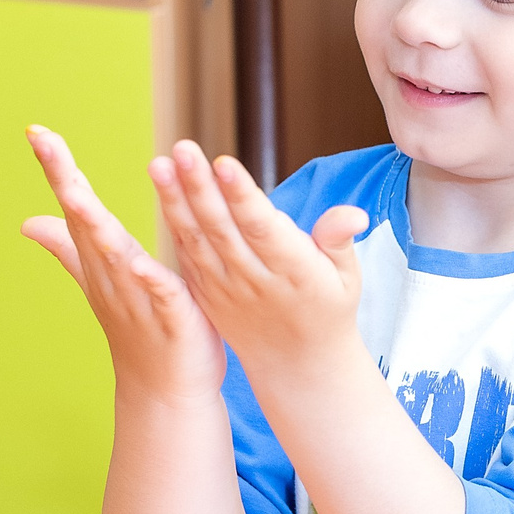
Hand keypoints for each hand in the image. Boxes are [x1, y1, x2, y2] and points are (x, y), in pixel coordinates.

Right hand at [22, 126, 225, 403]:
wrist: (164, 390)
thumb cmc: (139, 330)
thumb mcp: (103, 281)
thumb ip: (70, 248)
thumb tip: (28, 221)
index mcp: (104, 260)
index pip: (76, 208)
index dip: (59, 171)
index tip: (36, 130)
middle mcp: (113, 275)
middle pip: (86, 223)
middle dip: (68, 184)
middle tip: (46, 144)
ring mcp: (138, 298)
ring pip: (116, 256)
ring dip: (98, 227)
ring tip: (80, 197)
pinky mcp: (170, 319)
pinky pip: (159, 295)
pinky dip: (148, 280)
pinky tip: (139, 264)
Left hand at [150, 141, 366, 381]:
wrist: (298, 363)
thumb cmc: (328, 309)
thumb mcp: (347, 278)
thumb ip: (339, 241)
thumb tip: (352, 214)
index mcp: (294, 273)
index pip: (263, 229)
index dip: (242, 197)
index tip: (223, 164)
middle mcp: (255, 280)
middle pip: (222, 229)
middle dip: (200, 188)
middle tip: (183, 150)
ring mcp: (226, 288)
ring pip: (197, 239)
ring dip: (175, 201)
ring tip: (160, 164)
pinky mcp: (208, 293)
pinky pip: (188, 255)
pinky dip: (174, 223)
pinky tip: (164, 190)